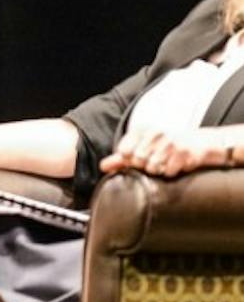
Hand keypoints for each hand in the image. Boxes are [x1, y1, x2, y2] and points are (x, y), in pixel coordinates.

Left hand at [99, 127, 226, 177]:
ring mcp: (170, 142)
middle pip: (137, 161)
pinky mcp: (183, 152)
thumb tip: (103, 166)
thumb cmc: (166, 146)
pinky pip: (168, 172)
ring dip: (159, 170)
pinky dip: (171, 172)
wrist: (198, 142)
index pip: (124, 152)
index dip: (130, 160)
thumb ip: (121, 158)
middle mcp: (155, 132)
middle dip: (145, 166)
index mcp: (142, 130)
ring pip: (152, 168)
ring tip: (166, 162)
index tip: (139, 158)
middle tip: (156, 161)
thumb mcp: (143, 147)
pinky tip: (176, 164)